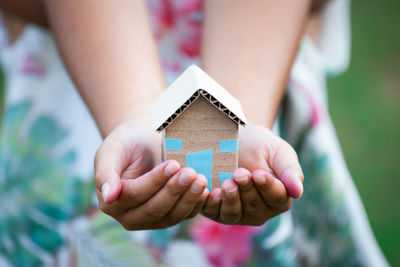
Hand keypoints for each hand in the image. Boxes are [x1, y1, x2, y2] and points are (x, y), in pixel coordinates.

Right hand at [94, 123, 208, 229]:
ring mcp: (151, 221)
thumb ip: (106, 172)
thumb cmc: (127, 143)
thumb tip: (108, 197)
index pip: (135, 195)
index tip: (173, 164)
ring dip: (188, 199)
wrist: (144, 143)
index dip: (155, 181)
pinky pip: (184, 216)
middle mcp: (130, 217)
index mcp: (112, 201)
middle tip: (191, 172)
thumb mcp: (112, 150)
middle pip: (154, 209)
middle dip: (174, 191)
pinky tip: (206, 192)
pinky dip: (196, 205)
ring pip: (171, 217)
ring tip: (201, 180)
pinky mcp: (170, 217)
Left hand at [202, 125, 303, 225]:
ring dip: (230, 199)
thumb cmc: (262, 146)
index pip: (276, 199)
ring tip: (227, 184)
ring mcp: (237, 213)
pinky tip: (210, 191)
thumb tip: (297, 192)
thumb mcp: (280, 153)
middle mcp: (259, 211)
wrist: (237, 139)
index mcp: (279, 199)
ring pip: (233, 213)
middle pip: (254, 207)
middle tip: (240, 173)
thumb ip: (290, 171)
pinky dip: (209, 203)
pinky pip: (212, 212)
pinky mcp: (216, 209)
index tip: (259, 174)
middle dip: (247, 189)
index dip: (267, 188)